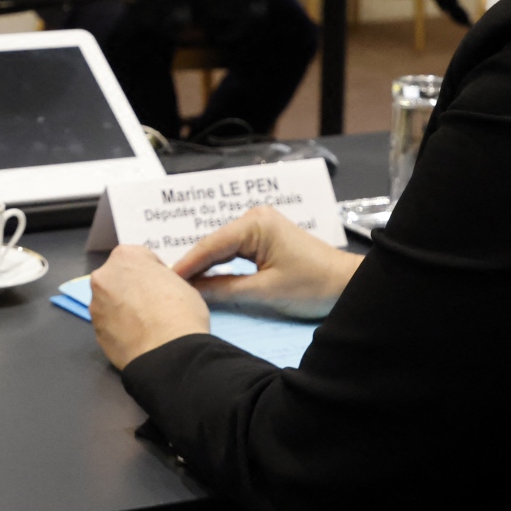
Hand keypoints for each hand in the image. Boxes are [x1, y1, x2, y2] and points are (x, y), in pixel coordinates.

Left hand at [89, 244, 210, 368]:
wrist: (167, 353)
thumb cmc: (180, 312)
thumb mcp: (181, 284)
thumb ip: (162, 279)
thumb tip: (157, 290)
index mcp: (125, 256)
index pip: (140, 257)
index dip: (154, 272)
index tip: (163, 286)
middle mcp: (104, 276)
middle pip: (120, 278)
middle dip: (133, 288)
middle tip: (153, 305)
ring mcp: (96, 304)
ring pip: (111, 302)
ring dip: (123, 308)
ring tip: (145, 325)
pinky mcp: (95, 331)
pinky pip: (109, 324)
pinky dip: (120, 328)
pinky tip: (137, 338)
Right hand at [174, 207, 361, 320]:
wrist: (347, 285)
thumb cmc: (313, 286)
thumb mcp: (264, 292)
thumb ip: (224, 290)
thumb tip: (192, 291)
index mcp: (255, 224)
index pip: (210, 246)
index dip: (186, 265)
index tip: (164, 281)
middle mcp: (255, 217)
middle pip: (213, 244)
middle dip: (192, 264)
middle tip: (165, 284)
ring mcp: (260, 225)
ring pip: (222, 247)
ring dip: (204, 265)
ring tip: (178, 284)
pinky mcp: (264, 236)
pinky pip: (234, 250)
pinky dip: (220, 264)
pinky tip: (204, 278)